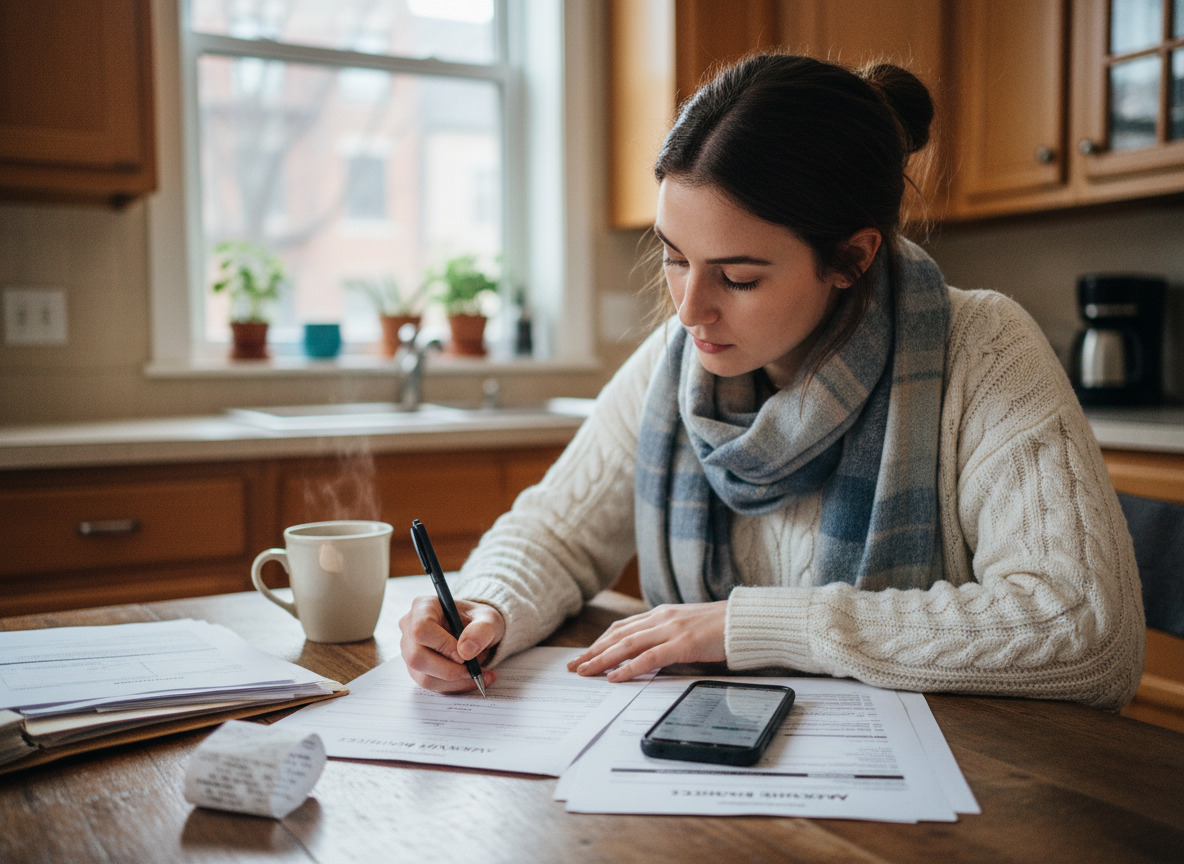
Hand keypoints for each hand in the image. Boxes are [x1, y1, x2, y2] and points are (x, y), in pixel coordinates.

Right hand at [398, 595, 504, 693]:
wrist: (475, 631)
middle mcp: (410, 628)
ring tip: (480, 673)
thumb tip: (465, 651)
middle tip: (474, 670)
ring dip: (455, 681)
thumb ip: (482, 630)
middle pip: (417, 657)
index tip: (465, 655)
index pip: (422, 629)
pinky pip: (432, 685)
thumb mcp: (489, 619)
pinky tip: (475, 679)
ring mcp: (410, 650)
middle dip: (449, 670)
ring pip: (424, 677)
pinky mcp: (417, 669)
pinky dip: (456, 686)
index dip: (443, 645)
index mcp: (423, 607)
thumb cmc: (479, 620)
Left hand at [565, 602, 726, 681]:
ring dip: (602, 659)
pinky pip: (649, 657)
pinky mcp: (683, 643)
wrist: (746, 622)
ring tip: (585, 671)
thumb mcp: (688, 629)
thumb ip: (667, 638)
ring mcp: (671, 630)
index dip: (600, 641)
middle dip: (593, 651)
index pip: (622, 628)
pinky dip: (629, 667)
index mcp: (662, 614)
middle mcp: (661, 618)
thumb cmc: (721, 628)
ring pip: (627, 645)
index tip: (584, 654)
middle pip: (618, 636)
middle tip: (574, 666)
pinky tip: (614, 677)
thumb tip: (650, 657)